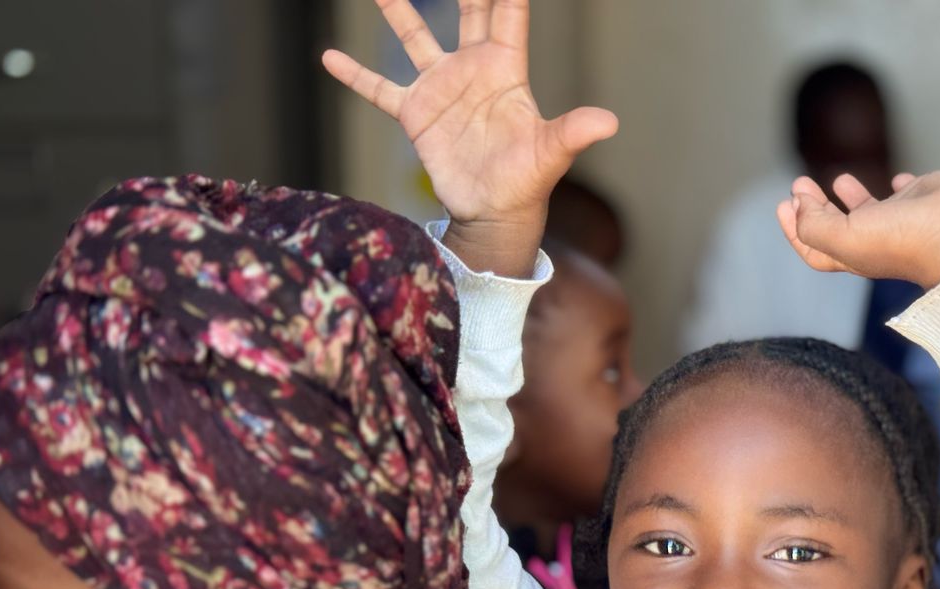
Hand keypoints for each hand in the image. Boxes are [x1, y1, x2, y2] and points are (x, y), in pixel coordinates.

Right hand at [323, 0, 617, 275]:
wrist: (494, 216)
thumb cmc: (526, 184)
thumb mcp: (550, 155)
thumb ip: (574, 132)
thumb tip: (610, 123)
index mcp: (506, 69)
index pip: (508, 12)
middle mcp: (472, 69)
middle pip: (465, 9)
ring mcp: (441, 88)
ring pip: (414, 36)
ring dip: (396, 10)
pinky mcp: (416, 114)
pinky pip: (379, 88)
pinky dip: (355, 75)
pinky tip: (329, 57)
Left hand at [776, 171, 939, 288]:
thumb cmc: (902, 241)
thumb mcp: (843, 239)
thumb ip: (813, 224)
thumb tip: (799, 203)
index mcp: (853, 254)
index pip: (815, 249)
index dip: (793, 230)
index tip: (783, 204)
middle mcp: (876, 238)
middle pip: (837, 227)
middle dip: (814, 207)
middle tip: (800, 185)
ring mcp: (901, 218)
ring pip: (871, 208)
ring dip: (851, 195)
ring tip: (838, 179)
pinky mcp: (925, 196)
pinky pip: (908, 189)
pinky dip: (899, 183)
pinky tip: (896, 178)